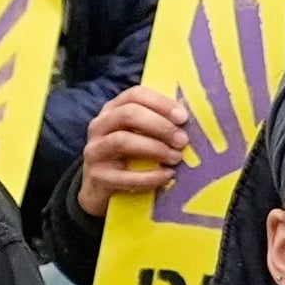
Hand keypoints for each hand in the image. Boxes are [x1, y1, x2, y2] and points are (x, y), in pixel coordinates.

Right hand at [74, 83, 197, 207]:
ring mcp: (94, 151)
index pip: (135, 95)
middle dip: (160, 125)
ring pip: (123, 141)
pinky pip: (124, 176)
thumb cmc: (128, 157)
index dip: (161, 103)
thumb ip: (158, 122)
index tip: (183, 117)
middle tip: (182, 140)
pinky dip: (150, 176)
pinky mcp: (97, 177)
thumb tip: (189, 119)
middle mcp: (99, 126)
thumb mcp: (139, 135)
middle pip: (128, 114)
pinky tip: (167, 176)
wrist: (101, 189)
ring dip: (155, 148)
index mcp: (112, 110)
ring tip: (176, 158)